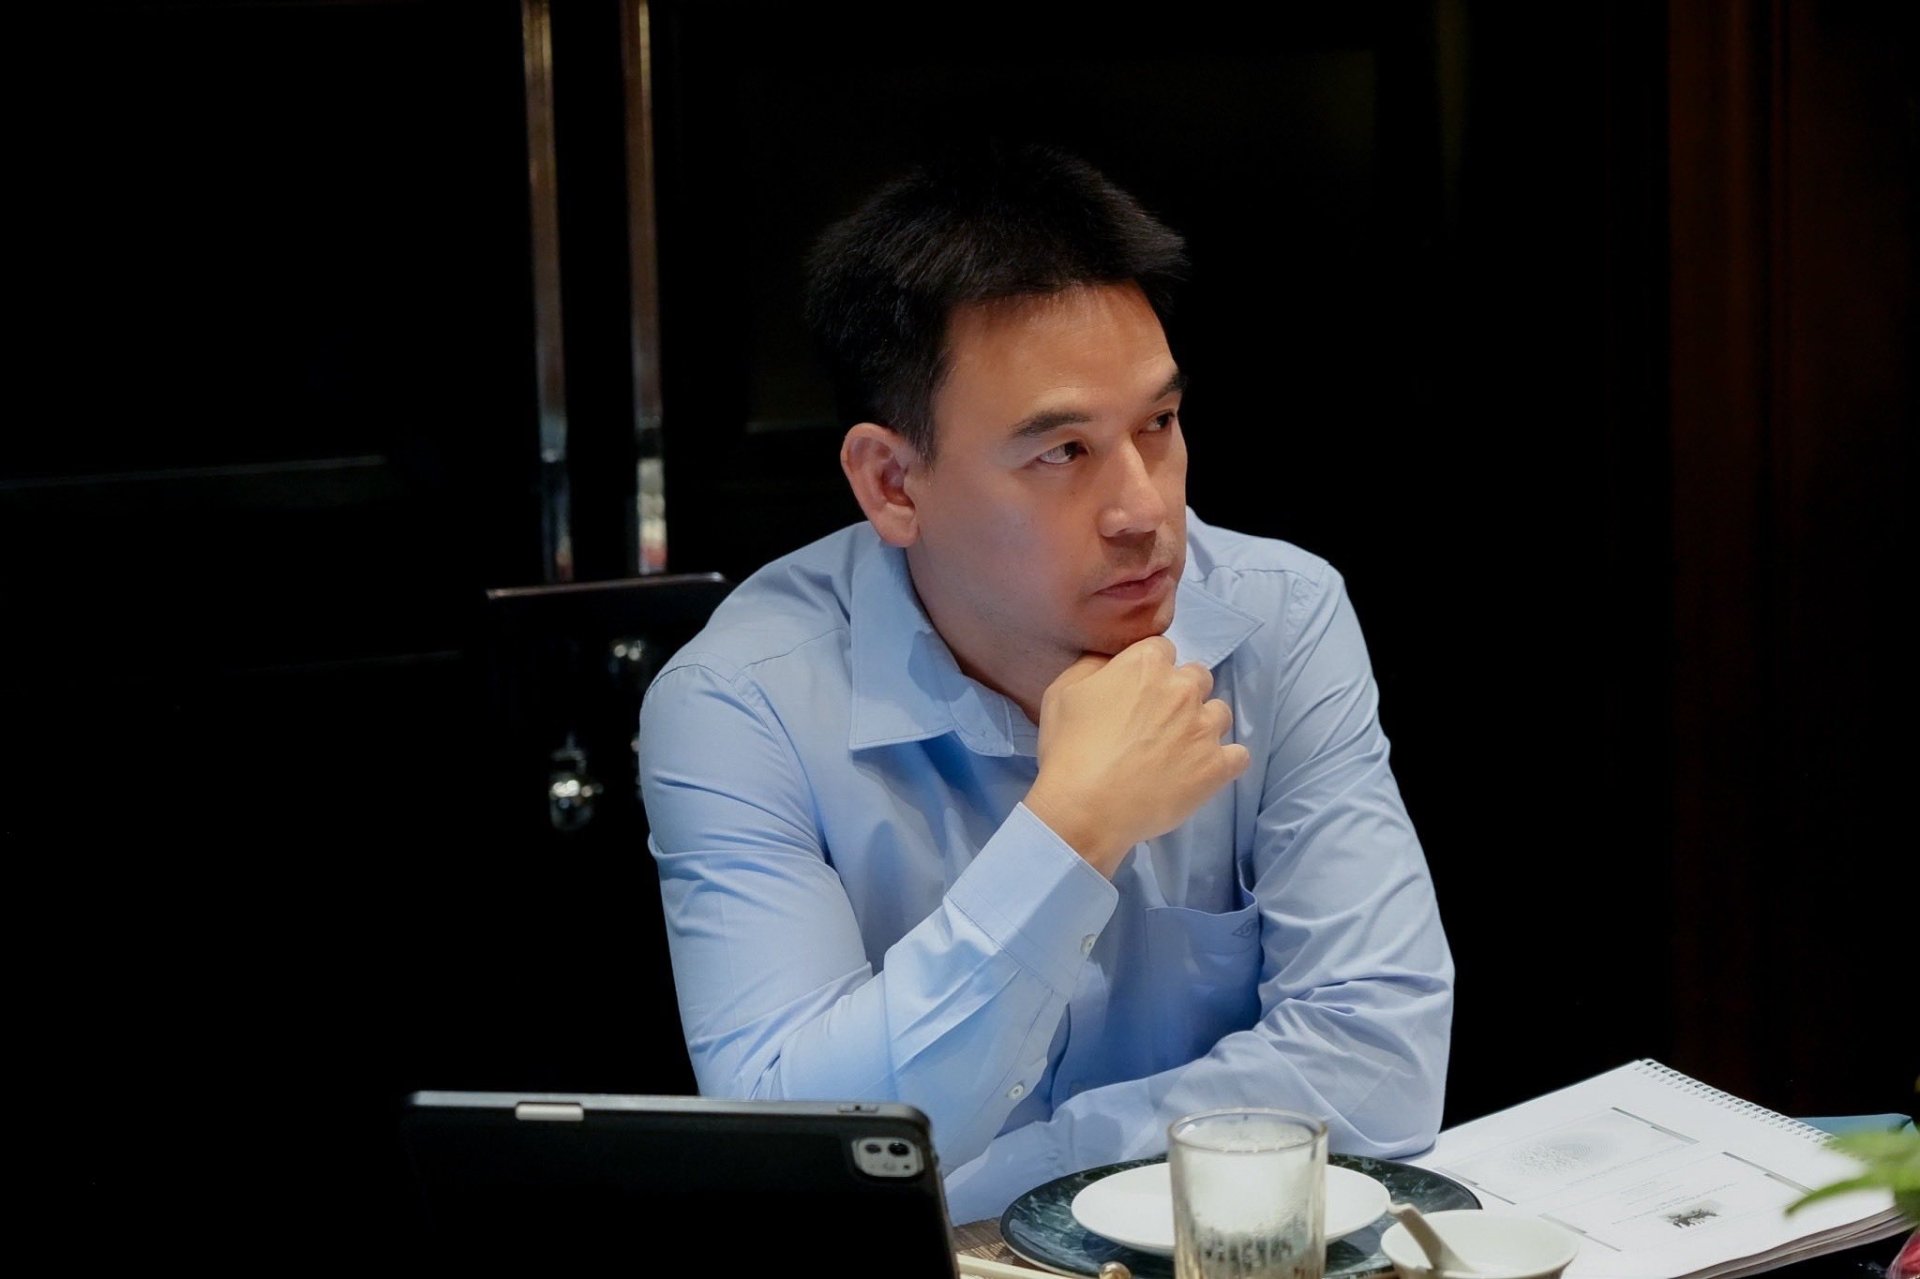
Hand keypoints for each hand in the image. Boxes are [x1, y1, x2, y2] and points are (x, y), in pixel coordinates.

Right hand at [1025, 635, 1250, 875]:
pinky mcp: (1217, 765)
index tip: (1138, 693)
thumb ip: (1092, 665)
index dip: (1150, 670)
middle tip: (1158, 722)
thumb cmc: (1069, 751)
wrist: (1086, 810)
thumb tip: (1111, 660)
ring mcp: (1204, 727)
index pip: (1163, 649)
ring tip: (1179, 750)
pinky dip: (1224, 761)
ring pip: (1220, 713)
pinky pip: (1239, 755)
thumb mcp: (1062, 693)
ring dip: (1203, 725)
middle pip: (1197, 677)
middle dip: (1182, 694)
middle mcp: (1182, 689)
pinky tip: (1203, 771)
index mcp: (1146, 665)